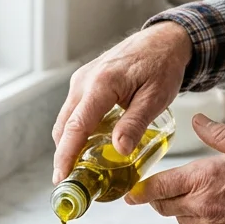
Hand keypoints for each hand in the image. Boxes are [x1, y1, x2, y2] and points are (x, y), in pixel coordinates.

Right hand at [52, 23, 192, 181]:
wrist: (163, 40)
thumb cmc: (162, 66)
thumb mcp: (156, 97)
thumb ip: (136, 123)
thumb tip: (119, 151)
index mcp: (102, 84)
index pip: (76, 126)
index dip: (66, 155)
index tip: (61, 178)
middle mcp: (85, 81)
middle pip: (64, 126)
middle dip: (64, 156)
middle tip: (73, 183)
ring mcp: (82, 80)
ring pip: (67, 119)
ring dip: (69, 144)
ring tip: (81, 170)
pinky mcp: (85, 82)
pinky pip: (74, 111)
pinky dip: (76, 131)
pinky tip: (89, 146)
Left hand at [124, 114, 224, 223]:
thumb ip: (218, 134)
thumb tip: (197, 121)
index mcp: (203, 178)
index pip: (157, 188)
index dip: (140, 191)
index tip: (130, 191)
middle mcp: (201, 206)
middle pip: (163, 206)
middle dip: (158, 198)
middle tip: (160, 189)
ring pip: (181, 218)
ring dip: (182, 207)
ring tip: (199, 194)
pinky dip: (203, 218)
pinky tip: (222, 207)